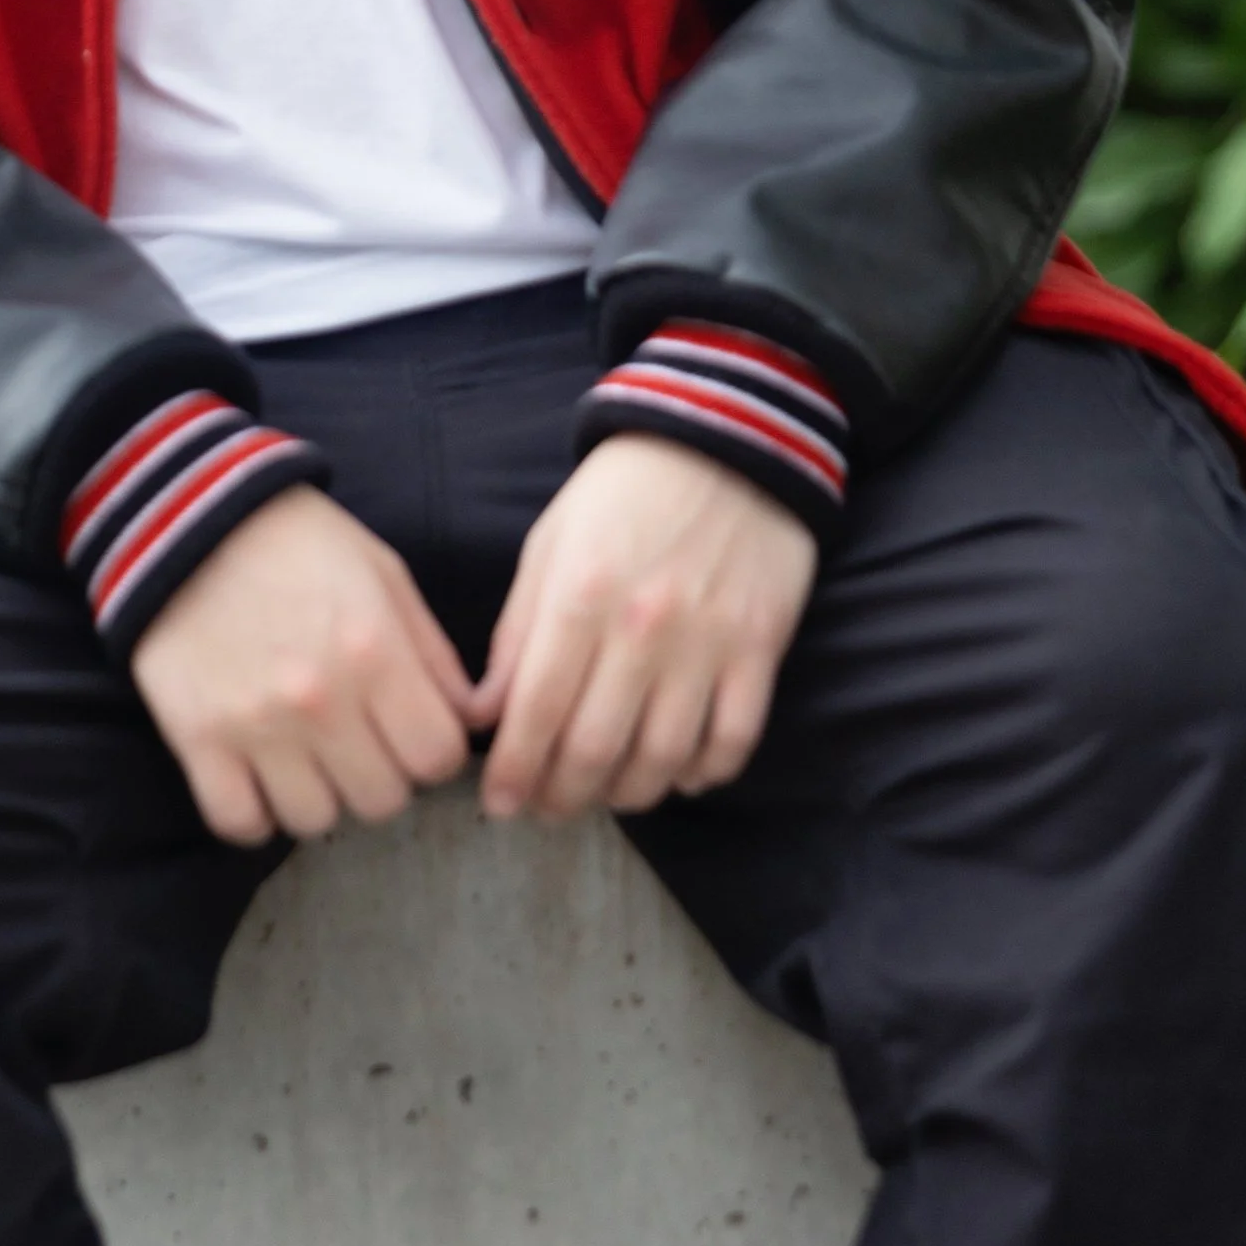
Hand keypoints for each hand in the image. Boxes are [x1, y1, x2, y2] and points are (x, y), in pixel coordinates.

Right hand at [130, 484, 478, 846]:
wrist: (187, 520)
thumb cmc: (298, 542)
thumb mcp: (384, 574)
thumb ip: (432, 652)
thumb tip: (469, 719)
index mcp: (376, 653)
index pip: (439, 758)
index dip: (434, 750)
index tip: (413, 733)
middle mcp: (321, 701)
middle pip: (382, 800)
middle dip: (381, 775)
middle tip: (360, 743)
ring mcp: (256, 727)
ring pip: (315, 821)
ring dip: (320, 797)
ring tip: (308, 758)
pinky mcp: (198, 740)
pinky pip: (240, 822)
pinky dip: (256, 813)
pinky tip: (261, 779)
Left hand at [476, 435, 816, 822]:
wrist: (725, 436)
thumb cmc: (622, 492)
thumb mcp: (549, 545)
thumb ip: (517, 633)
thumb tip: (485, 715)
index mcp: (578, 597)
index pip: (534, 713)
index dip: (512, 772)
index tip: (500, 803)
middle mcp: (640, 629)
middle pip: (595, 750)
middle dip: (561, 796)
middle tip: (546, 809)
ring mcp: (707, 642)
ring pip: (663, 758)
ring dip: (628, 794)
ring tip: (605, 795)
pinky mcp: (760, 646)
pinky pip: (734, 738)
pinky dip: (704, 774)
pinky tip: (679, 776)